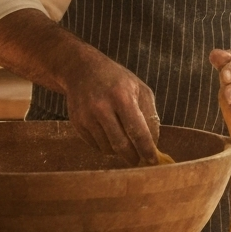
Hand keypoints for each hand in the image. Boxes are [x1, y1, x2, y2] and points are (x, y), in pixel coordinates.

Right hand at [64, 48, 160, 165]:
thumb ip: (149, 114)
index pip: (137, 131)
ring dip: (119, 151)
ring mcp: (87, 116)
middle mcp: (102, 107)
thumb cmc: (117, 80)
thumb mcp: (139, 88)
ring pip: (108, 148)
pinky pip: (95, 145)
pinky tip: (109, 133)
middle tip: (138, 159)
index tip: (153, 161)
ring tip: (123, 141)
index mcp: (122, 96)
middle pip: (121, 145)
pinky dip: (106, 145)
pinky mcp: (77, 123)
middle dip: (133, 157)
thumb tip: (153, 143)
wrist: (81, 70)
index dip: (147, 149)